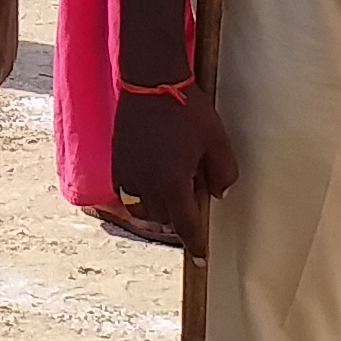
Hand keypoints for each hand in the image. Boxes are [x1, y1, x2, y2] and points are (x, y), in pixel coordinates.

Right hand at [107, 85, 237, 254]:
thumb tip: (217, 193)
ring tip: (174, 185)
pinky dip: (142, 195)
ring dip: (160, 208)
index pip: (186, 226)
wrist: (149, 81)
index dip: (195, 245)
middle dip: (181, 216)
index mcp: (172, 184)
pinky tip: (154, 178)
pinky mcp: (117, 163)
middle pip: (165, 219)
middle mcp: (146, 186)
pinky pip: (128, 193)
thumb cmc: (187, 110)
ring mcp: (127, 175)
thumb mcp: (217, 141)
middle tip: (195, 190)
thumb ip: (223, 173)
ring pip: (144, 209)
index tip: (200, 259)